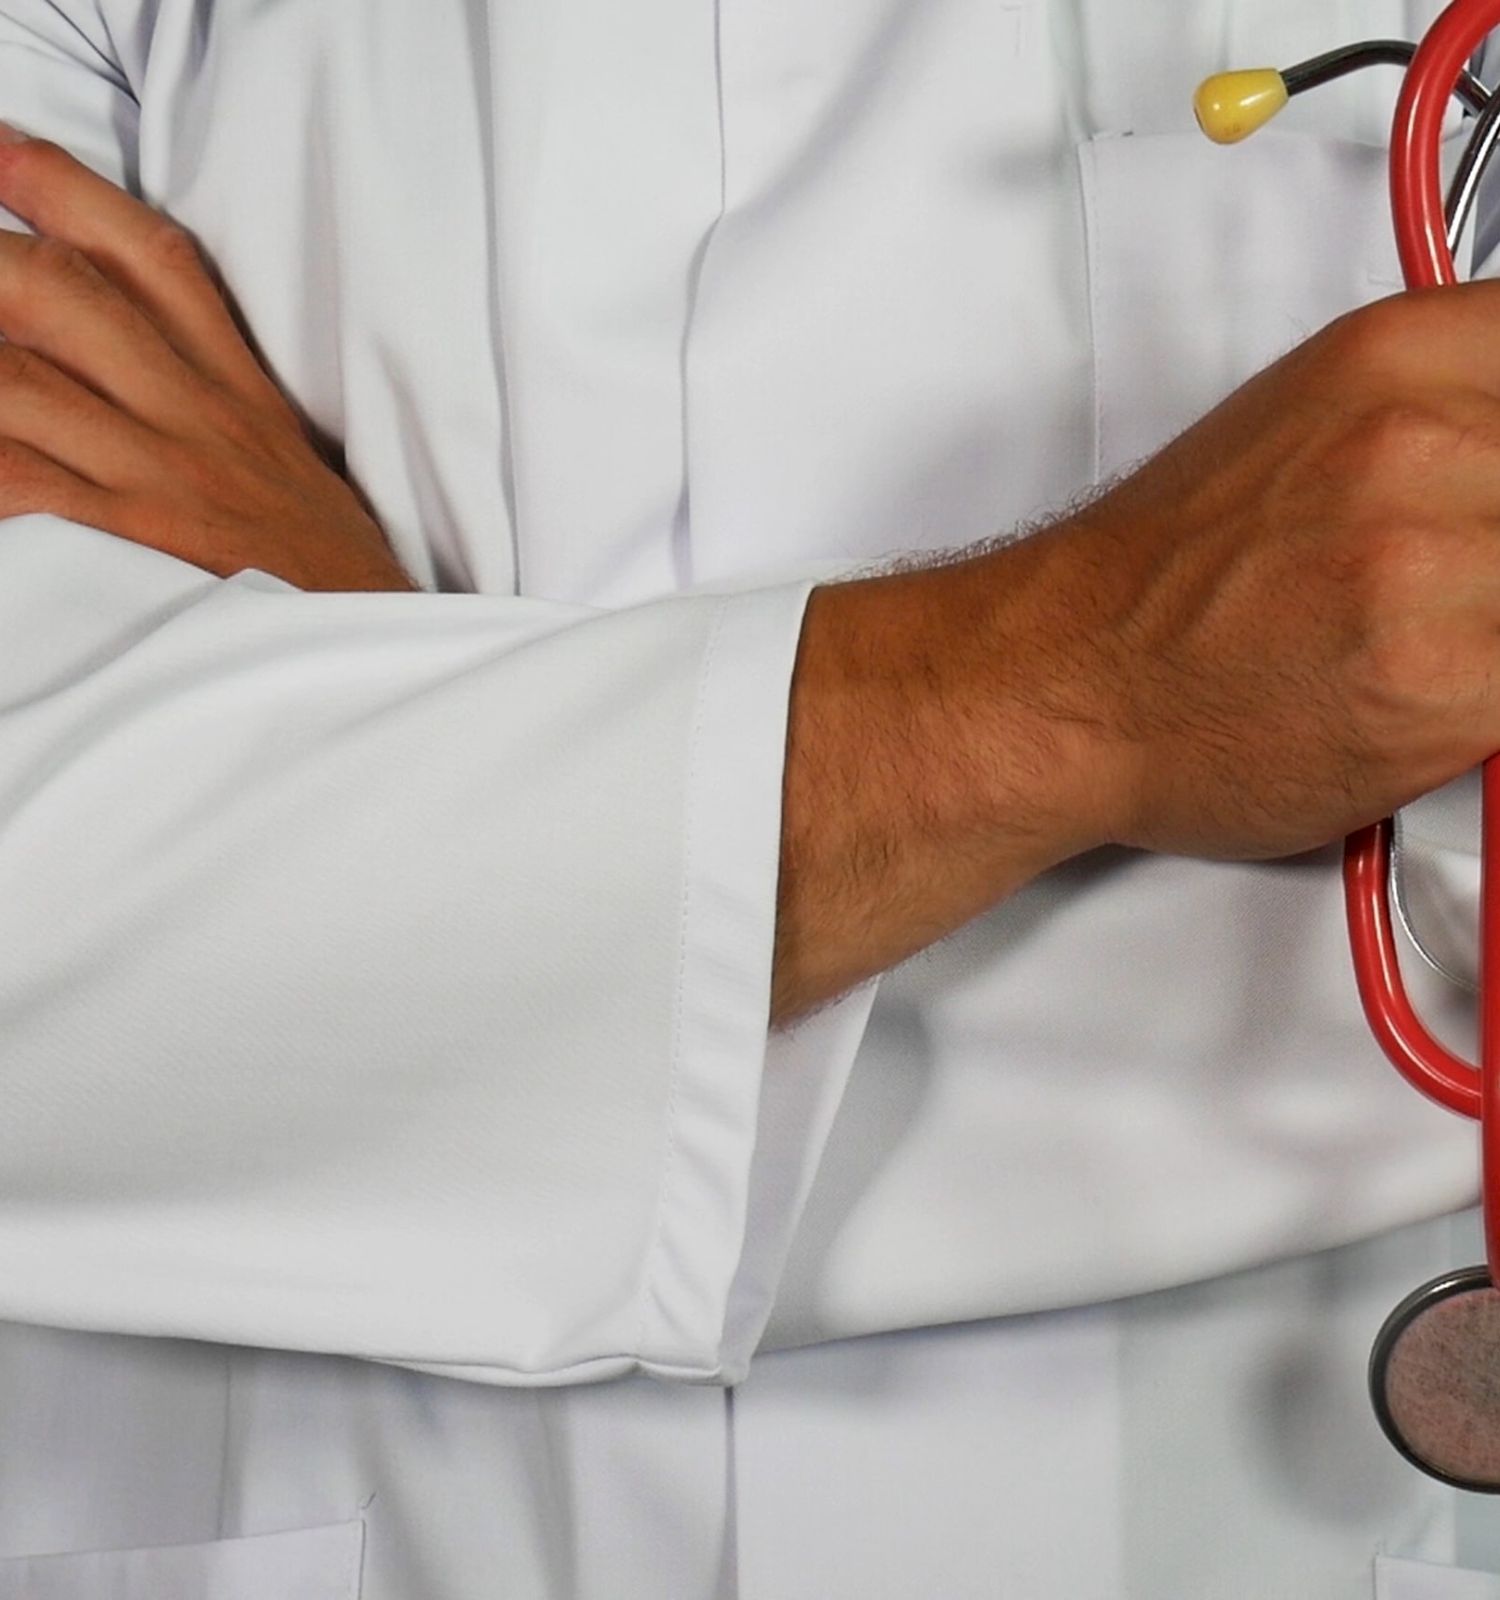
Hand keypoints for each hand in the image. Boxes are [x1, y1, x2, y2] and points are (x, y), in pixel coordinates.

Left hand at [0, 128, 417, 591]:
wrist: (371, 652)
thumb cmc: (322, 571)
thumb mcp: (290, 462)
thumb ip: (218, 400)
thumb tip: (126, 356)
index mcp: (237, 390)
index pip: (153, 260)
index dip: (66, 189)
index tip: (0, 149)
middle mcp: (195, 418)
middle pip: (65, 293)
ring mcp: (159, 478)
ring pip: (17, 379)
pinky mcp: (132, 544)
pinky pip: (19, 484)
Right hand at [776, 285, 1499, 1021]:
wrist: (1062, 685)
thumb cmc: (1159, 584)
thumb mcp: (1309, 421)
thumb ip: (1444, 410)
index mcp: (1391, 357)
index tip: (1490, 503)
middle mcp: (1413, 444)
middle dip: (1498, 552)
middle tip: (1456, 585)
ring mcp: (1426, 562)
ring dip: (1490, 620)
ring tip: (1428, 640)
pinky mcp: (1439, 685)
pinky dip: (1486, 700)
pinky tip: (1433, 697)